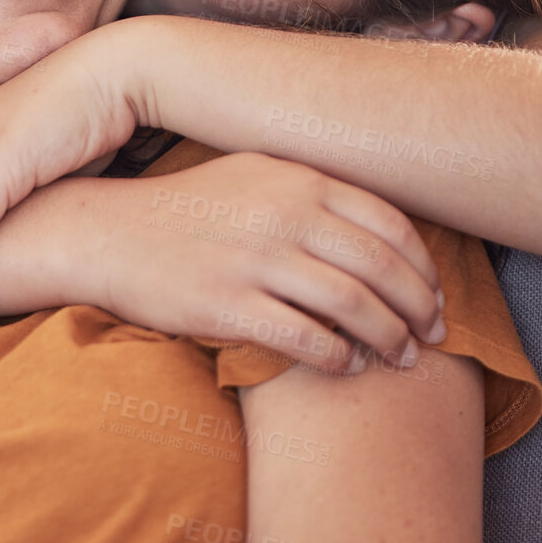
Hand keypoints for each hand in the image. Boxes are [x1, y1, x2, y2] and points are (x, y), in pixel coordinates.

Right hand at [66, 154, 445, 371]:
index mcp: (296, 178)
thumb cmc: (185, 210)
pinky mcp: (227, 304)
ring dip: (390, 338)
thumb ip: (312, 193)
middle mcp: (282, 214)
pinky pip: (306, 339)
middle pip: (382, 267)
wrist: (106, 235)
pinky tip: (348, 367)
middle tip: (433, 336)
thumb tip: (379, 231)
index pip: (390, 223)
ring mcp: (254, 259)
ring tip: (400, 358)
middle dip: (420, 309)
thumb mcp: (252, 176)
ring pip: (354, 305)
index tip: (435, 296)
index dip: (425, 267)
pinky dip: (340, 358)